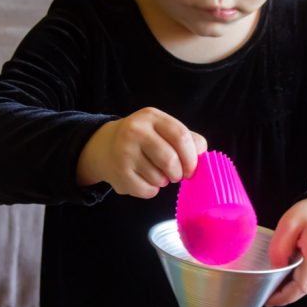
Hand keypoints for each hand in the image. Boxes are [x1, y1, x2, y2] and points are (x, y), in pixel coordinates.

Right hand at [76, 107, 206, 198]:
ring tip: (155, 173)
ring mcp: (124, 152)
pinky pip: (147, 190)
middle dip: (179, 173)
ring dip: (163, 181)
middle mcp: (135, 131)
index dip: (192, 157)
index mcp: (151, 117)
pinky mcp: (119, 173)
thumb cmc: (143, 139)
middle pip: (171, 160)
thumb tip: (202, 157)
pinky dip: (151, 190)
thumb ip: (187, 139)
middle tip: (176, 175)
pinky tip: (143, 180)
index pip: (181, 136)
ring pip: (159, 178)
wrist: (103, 146)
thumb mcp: (162, 129)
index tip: (192, 168)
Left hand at [265, 197, 306, 306]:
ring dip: (293, 287)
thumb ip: (279, 247)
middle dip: (284, 293)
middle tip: (266, 288)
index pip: (302, 286)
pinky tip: (292, 272)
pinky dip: (302, 281)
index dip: (283, 296)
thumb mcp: (289, 222)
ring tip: (277, 277)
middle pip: (304, 290)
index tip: (267, 298)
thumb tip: (276, 269)